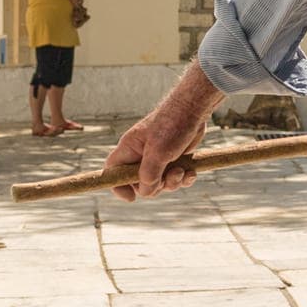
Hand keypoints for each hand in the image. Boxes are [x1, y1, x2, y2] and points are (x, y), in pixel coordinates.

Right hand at [104, 63, 222, 200]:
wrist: (194, 109)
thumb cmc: (172, 125)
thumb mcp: (158, 152)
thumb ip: (149, 174)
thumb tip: (145, 193)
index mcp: (129, 149)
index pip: (113, 171)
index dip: (118, 186)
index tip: (132, 197)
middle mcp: (141, 155)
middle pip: (140, 184)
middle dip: (157, 186)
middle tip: (169, 175)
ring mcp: (158, 158)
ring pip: (160, 183)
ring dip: (173, 182)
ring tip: (182, 170)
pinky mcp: (173, 159)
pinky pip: (175, 178)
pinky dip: (184, 178)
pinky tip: (191, 172)